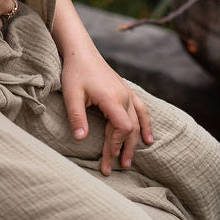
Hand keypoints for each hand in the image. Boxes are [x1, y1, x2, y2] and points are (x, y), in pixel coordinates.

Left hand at [60, 45, 153, 175]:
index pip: (123, 127)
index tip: (107, 156)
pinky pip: (141, 110)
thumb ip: (76, 117)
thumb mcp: (71, 94)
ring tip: (128, 162)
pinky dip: (146, 126)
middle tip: (115, 168)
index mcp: (112, 98)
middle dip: (123, 150)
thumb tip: (80, 139)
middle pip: (130, 129)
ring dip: (134, 143)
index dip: (116, 144)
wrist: (81, 51)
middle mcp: (124, 96)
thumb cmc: (75, 72)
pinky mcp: (126, 91)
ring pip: (137, 122)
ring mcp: (127, 93)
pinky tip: (148, 139)